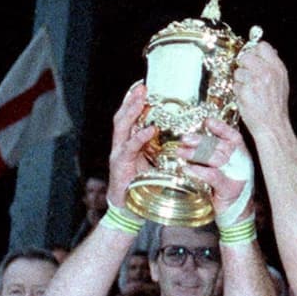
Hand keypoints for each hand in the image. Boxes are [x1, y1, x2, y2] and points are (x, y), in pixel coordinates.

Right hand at [105, 82, 155, 208]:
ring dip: (131, 112)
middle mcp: (120, 147)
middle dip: (131, 100)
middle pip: (122, 118)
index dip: (133, 101)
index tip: (142, 85)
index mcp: (128, 144)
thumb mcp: (153, 164)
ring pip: (122, 128)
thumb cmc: (143, 187)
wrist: (129, 210)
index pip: (128, 118)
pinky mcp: (120, 167)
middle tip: (142, 86)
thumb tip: (179, 138)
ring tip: (141, 99)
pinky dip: (139, 138)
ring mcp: (118, 155)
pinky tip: (149, 129)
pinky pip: (129, 148)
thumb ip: (159, 150)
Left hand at [178, 118, 251, 219]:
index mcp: (241, 156)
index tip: (207, 121)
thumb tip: (194, 143)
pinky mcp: (230, 189)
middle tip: (184, 138)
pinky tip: (187, 169)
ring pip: (217, 158)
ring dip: (196, 154)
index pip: (234, 137)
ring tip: (180, 152)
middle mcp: (242, 163)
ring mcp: (237, 176)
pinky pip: (213, 176)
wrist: (238, 216)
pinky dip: (199, 171)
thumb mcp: (223, 171)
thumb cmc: (227, 191)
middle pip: (222, 145)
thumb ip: (215, 157)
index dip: (221, 128)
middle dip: (201, 140)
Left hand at [232, 41, 289, 134]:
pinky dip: (237, 92)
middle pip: (246, 56)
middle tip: (247, 76)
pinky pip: (234, 85)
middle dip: (243, 66)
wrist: (272, 125)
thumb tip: (264, 53)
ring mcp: (255, 81)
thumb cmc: (275, 107)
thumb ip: (272, 66)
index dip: (254, 51)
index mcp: (277, 68)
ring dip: (240, 81)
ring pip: (238, 72)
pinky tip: (246, 99)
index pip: (262, 46)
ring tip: (249, 91)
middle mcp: (266, 72)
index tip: (251, 58)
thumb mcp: (281, 82)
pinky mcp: (244, 92)